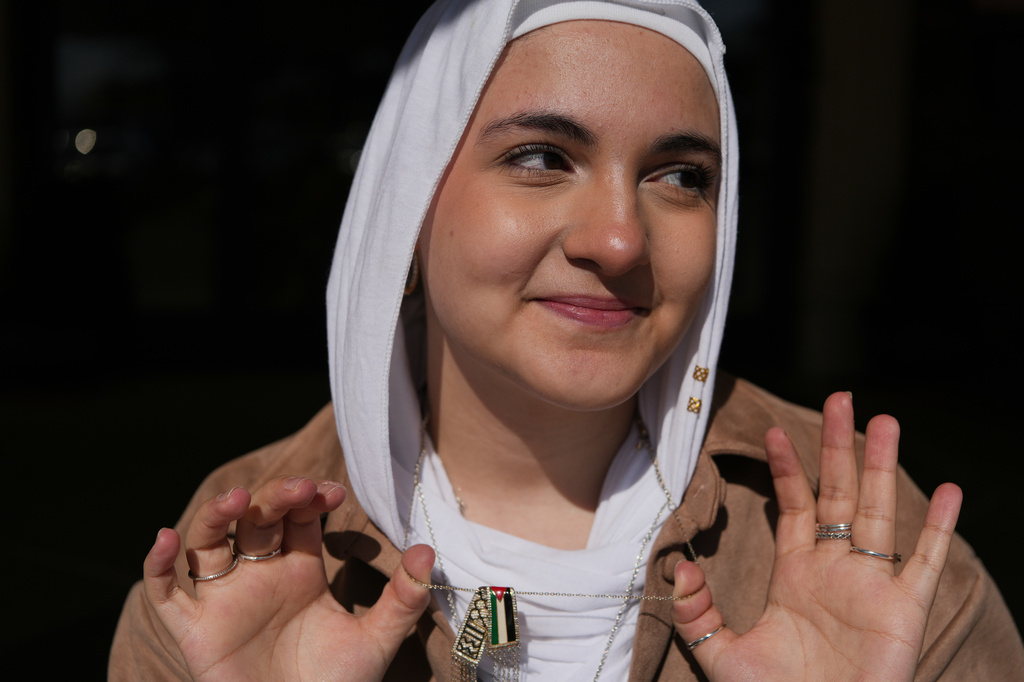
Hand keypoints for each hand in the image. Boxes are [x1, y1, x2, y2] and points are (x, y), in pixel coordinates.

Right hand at [143, 476, 433, 680]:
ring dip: (217, 514)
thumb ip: (403, 599)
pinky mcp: (196, 629)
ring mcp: (225, 599)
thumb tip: (429, 551)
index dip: (309, 497)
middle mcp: (260, 575)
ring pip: (209, 541)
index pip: (298, 516)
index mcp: (300, 569)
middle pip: (255, 519)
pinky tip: (166, 537)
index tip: (332, 492)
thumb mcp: (376, 641)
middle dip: (275, 498)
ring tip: (239, 499)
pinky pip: (165, 593)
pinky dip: (158, 565)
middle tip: (301, 490)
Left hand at [672, 392, 961, 680]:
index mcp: (795, 572)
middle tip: (840, 397)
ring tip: (885, 421)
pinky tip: (948, 490)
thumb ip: (696, 614)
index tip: (772, 431)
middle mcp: (835, 569)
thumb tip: (675, 570)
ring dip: (883, 467)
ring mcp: (870, 585)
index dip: (787, 468)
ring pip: (879, 512)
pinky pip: (923, 562)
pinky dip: (938, 528)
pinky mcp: (903, 611)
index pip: (794, 503)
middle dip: (838, 446)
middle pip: (838, 492)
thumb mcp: (721, 655)